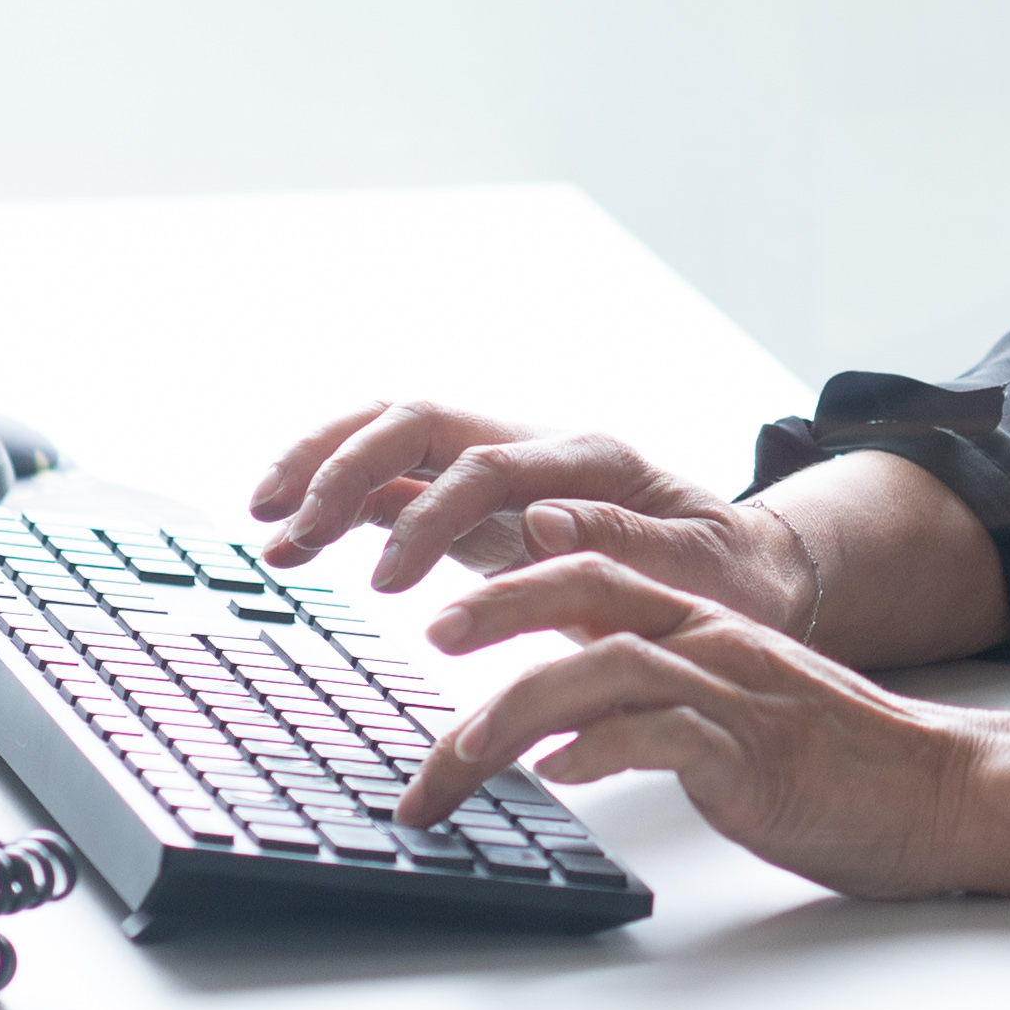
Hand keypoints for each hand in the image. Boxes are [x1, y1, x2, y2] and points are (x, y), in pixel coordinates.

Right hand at [248, 399, 817, 617]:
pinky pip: (398, 484)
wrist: (746, 573)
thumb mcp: (695, 566)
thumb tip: (537, 519)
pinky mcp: (481, 506)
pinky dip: (341, 502)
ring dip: (325, 469)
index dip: (428, 518)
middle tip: (287, 532)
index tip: (386, 587)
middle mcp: (537, 448)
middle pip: (422, 423)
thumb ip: (621, 540)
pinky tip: (292, 536)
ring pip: (397, 438)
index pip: (485, 466)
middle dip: (345, 468)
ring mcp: (503, 469)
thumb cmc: (725, 577)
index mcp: (590, 458)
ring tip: (264, 522)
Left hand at [401, 554, 1009, 900]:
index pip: (601, 573)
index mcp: (710, 629)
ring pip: (605, 667)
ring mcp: (735, 698)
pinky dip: (598, 748)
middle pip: (590, 592)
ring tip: (456, 753)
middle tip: (430, 633)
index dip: (519, 580)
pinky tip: (557, 774)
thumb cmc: (838, 766)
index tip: (447, 615)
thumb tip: (561, 735)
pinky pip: (661, 738)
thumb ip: (656, 708)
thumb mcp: (736, 717)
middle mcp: (716, 647)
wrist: (943, 791)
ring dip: (516, 708)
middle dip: (500, 607)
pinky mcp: (752, 758)